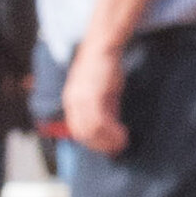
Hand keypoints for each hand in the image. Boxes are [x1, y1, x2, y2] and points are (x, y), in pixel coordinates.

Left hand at [61, 38, 128, 155]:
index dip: (93, 142)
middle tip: (117, 148)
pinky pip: (100, 121)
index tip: (108, 147)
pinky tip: (123, 133)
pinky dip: (112, 131)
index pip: (78, 130)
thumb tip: (109, 128)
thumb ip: (103, 109)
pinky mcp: (93, 96)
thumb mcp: (102, 92)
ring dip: (108, 141)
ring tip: (122, 142)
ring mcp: (82, 99)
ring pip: (91, 131)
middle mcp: (73, 102)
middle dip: (101, 145)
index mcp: (72, 102)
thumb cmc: (103, 68)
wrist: (103, 47)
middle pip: (83, 134)